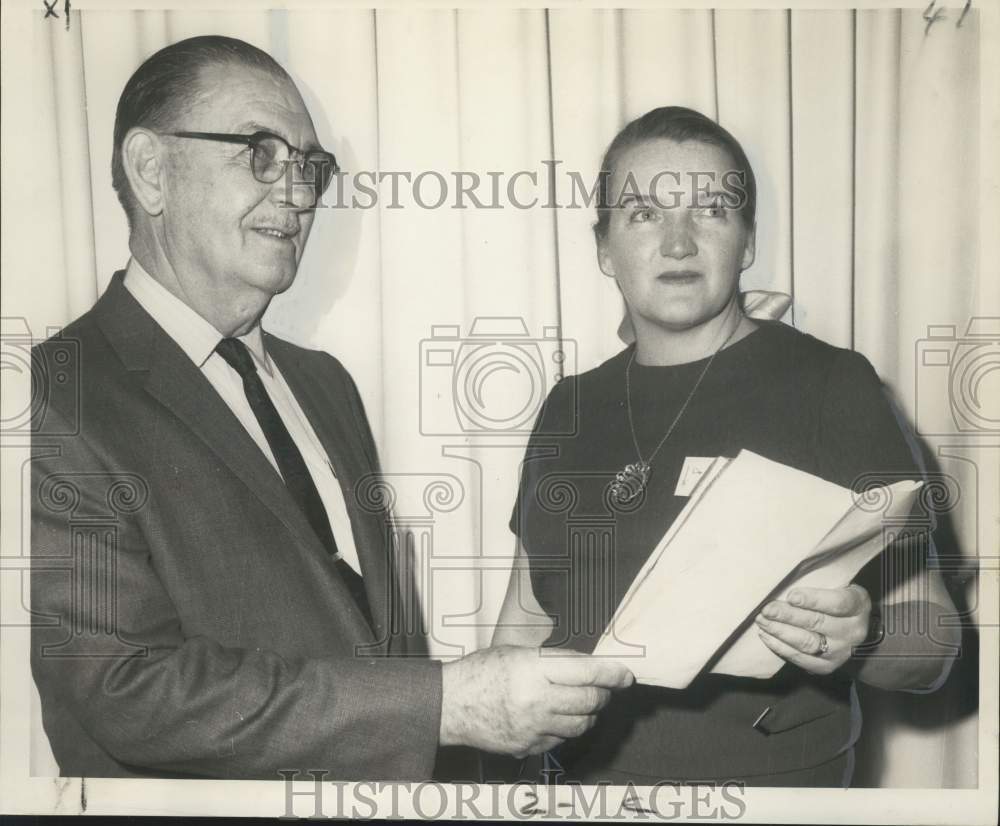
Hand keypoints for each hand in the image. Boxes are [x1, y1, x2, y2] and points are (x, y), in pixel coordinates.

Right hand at [439, 645, 633, 757]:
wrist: (451, 704)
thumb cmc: (482, 672)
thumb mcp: (518, 653)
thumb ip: (553, 661)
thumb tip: (590, 667)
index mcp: (534, 669)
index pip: (588, 672)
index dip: (613, 673)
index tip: (626, 674)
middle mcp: (537, 699)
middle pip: (590, 700)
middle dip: (603, 693)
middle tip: (603, 687)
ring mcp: (533, 727)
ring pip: (581, 724)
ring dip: (589, 713)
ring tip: (583, 703)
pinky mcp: (527, 746)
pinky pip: (561, 740)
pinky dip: (566, 729)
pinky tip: (557, 717)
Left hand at [754, 585, 870, 674]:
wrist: (853, 630)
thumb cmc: (837, 599)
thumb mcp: (839, 586)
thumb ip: (821, 582)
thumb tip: (786, 580)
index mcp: (858, 606)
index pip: (837, 603)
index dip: (813, 600)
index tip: (791, 596)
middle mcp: (852, 631)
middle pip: (817, 623)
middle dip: (787, 615)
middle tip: (766, 609)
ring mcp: (840, 652)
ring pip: (807, 643)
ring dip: (780, 631)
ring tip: (762, 621)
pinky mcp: (826, 666)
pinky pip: (801, 659)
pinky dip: (780, 647)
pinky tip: (766, 635)